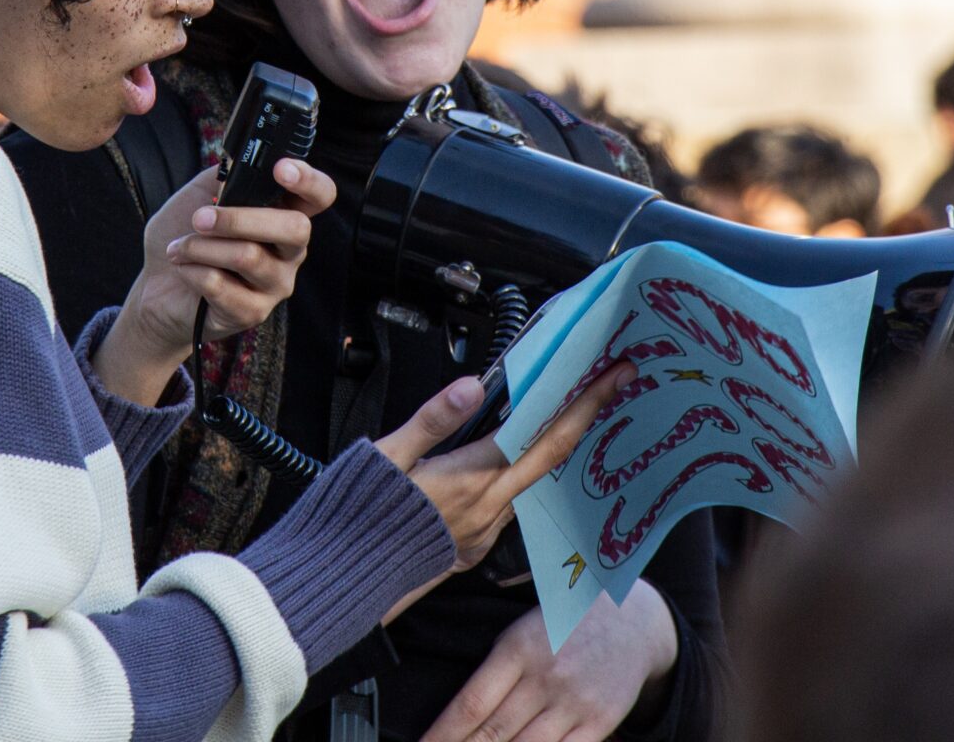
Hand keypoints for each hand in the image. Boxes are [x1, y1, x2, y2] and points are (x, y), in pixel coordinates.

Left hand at [98, 160, 334, 403]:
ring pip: (248, 256)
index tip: (281, 169)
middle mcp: (290, 251)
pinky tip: (183, 269)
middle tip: (199, 218)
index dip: (309, 180)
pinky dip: (192, 271)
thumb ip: (224, 176)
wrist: (157, 285)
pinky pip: (221, 285)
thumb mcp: (201, 193)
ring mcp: (275, 284)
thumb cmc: (185, 234)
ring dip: (201, 246)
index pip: (320, 195)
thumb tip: (239, 162)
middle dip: (240, 219)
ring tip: (178, 247)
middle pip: (295, 228)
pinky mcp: (252, 312)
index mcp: (284, 214)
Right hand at [374, 363, 636, 600]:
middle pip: (551, 457)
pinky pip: (509, 505)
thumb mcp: (388, 456)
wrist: (339, 577)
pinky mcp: (470, 546)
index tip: (610, 376)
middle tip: (614, 384)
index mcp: (470, 480)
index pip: (539, 435)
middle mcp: (486, 508)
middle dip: (586, 417)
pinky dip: (523, 477)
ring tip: (568, 416)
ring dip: (555, 449)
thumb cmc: (358, 515)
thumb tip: (471, 388)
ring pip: (532, 483)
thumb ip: (433, 420)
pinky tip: (517, 463)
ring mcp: (482, 531)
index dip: (579, 403)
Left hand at [420, 585, 679, 741]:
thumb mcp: (522, 628)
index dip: (442, 734)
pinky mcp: (600, 722)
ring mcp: (575, 703)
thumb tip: (461, 716)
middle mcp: (546, 678)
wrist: (633, 619)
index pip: (471, 704)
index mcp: (518, 649)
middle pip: (494, 734)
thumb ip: (495, 669)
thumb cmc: (564, 623)